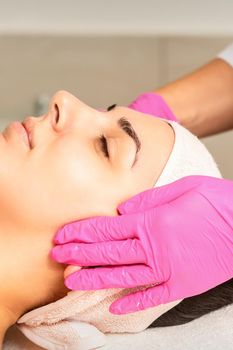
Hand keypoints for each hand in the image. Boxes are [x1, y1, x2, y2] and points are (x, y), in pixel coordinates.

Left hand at [51, 175, 232, 314]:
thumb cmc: (217, 201)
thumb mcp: (182, 187)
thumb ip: (148, 199)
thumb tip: (121, 208)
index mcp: (153, 221)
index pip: (107, 229)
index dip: (82, 233)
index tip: (63, 236)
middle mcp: (155, 247)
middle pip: (108, 252)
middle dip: (79, 254)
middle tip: (56, 256)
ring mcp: (168, 269)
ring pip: (123, 276)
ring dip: (94, 278)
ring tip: (71, 281)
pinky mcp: (183, 284)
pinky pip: (152, 296)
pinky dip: (132, 302)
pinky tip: (114, 306)